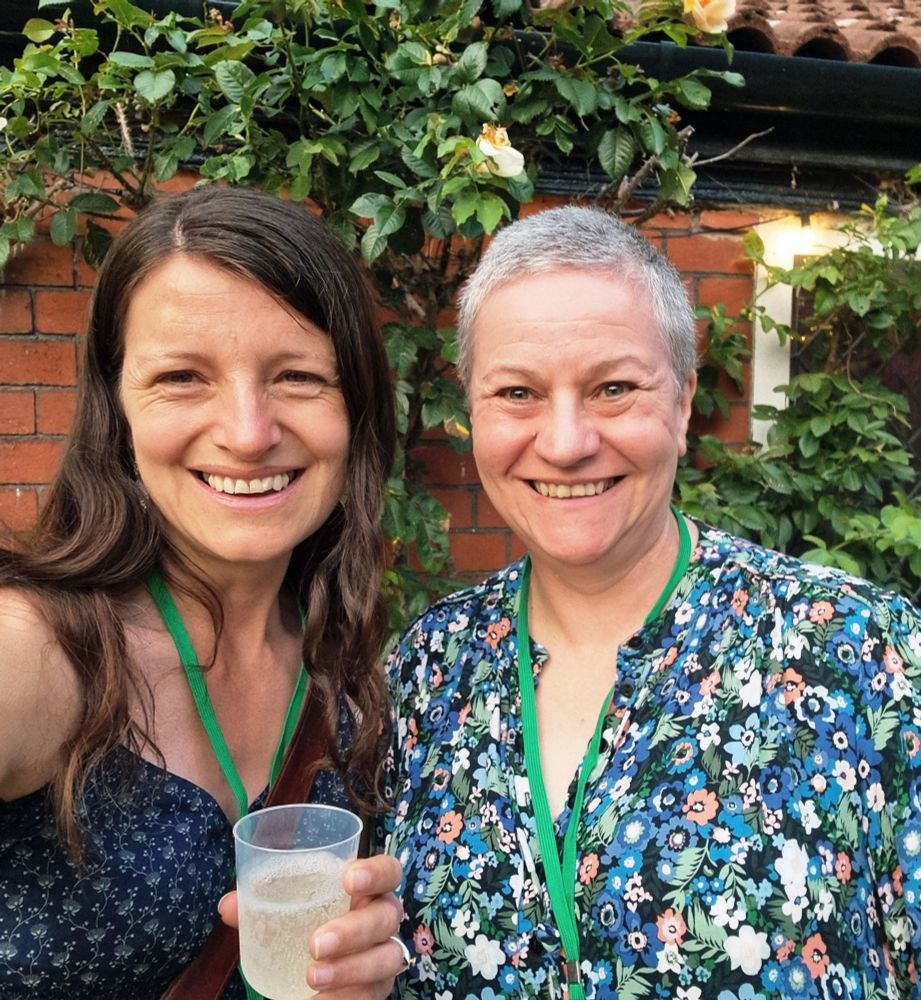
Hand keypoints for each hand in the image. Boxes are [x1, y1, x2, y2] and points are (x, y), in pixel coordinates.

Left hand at [219, 854, 405, 997]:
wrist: (317, 966)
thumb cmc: (307, 921)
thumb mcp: (285, 909)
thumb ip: (259, 903)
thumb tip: (228, 906)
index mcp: (367, 888)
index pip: (388, 870)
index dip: (375, 872)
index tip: (348, 879)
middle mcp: (383, 917)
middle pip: (385, 917)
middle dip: (352, 931)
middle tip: (315, 944)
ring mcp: (385, 954)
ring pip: (386, 959)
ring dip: (350, 969)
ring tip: (312, 977)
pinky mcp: (377, 988)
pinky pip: (371, 995)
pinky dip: (345, 997)